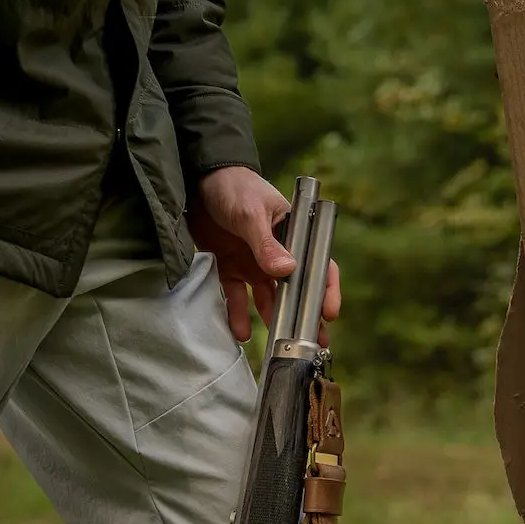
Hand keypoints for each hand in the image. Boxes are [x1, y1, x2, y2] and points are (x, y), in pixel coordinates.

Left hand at [189, 166, 342, 343]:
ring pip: (267, 297)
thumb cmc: (234, 187)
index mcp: (294, 234)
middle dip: (304, 315)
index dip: (326, 289)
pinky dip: (237, 314)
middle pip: (296, 288)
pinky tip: (239, 332)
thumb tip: (287, 272)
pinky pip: (236, 296)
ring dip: (273, 319)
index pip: (318, 264)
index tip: (329, 313)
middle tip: (313, 342)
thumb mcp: (251, 214)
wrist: (196, 179)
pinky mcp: (230, 266)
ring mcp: (254, 261)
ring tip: (279, 344)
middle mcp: (278, 252)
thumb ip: (266, 244)